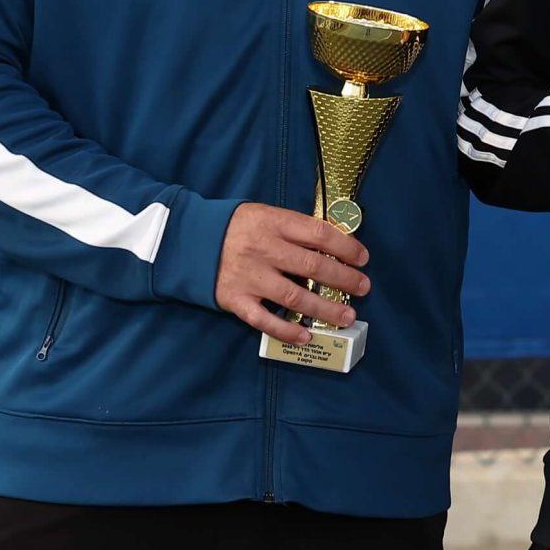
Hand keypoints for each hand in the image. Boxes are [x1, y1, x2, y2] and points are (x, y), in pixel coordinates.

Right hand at [216, 202, 367, 344]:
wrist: (186, 240)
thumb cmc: (235, 226)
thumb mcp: (265, 215)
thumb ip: (294, 229)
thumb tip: (334, 245)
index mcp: (274, 223)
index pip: (319, 234)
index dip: (346, 247)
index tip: (363, 258)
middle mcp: (263, 250)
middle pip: (312, 267)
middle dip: (344, 279)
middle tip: (363, 288)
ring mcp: (249, 276)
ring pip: (294, 297)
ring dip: (325, 309)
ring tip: (347, 315)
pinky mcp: (234, 299)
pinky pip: (264, 320)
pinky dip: (286, 330)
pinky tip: (306, 335)